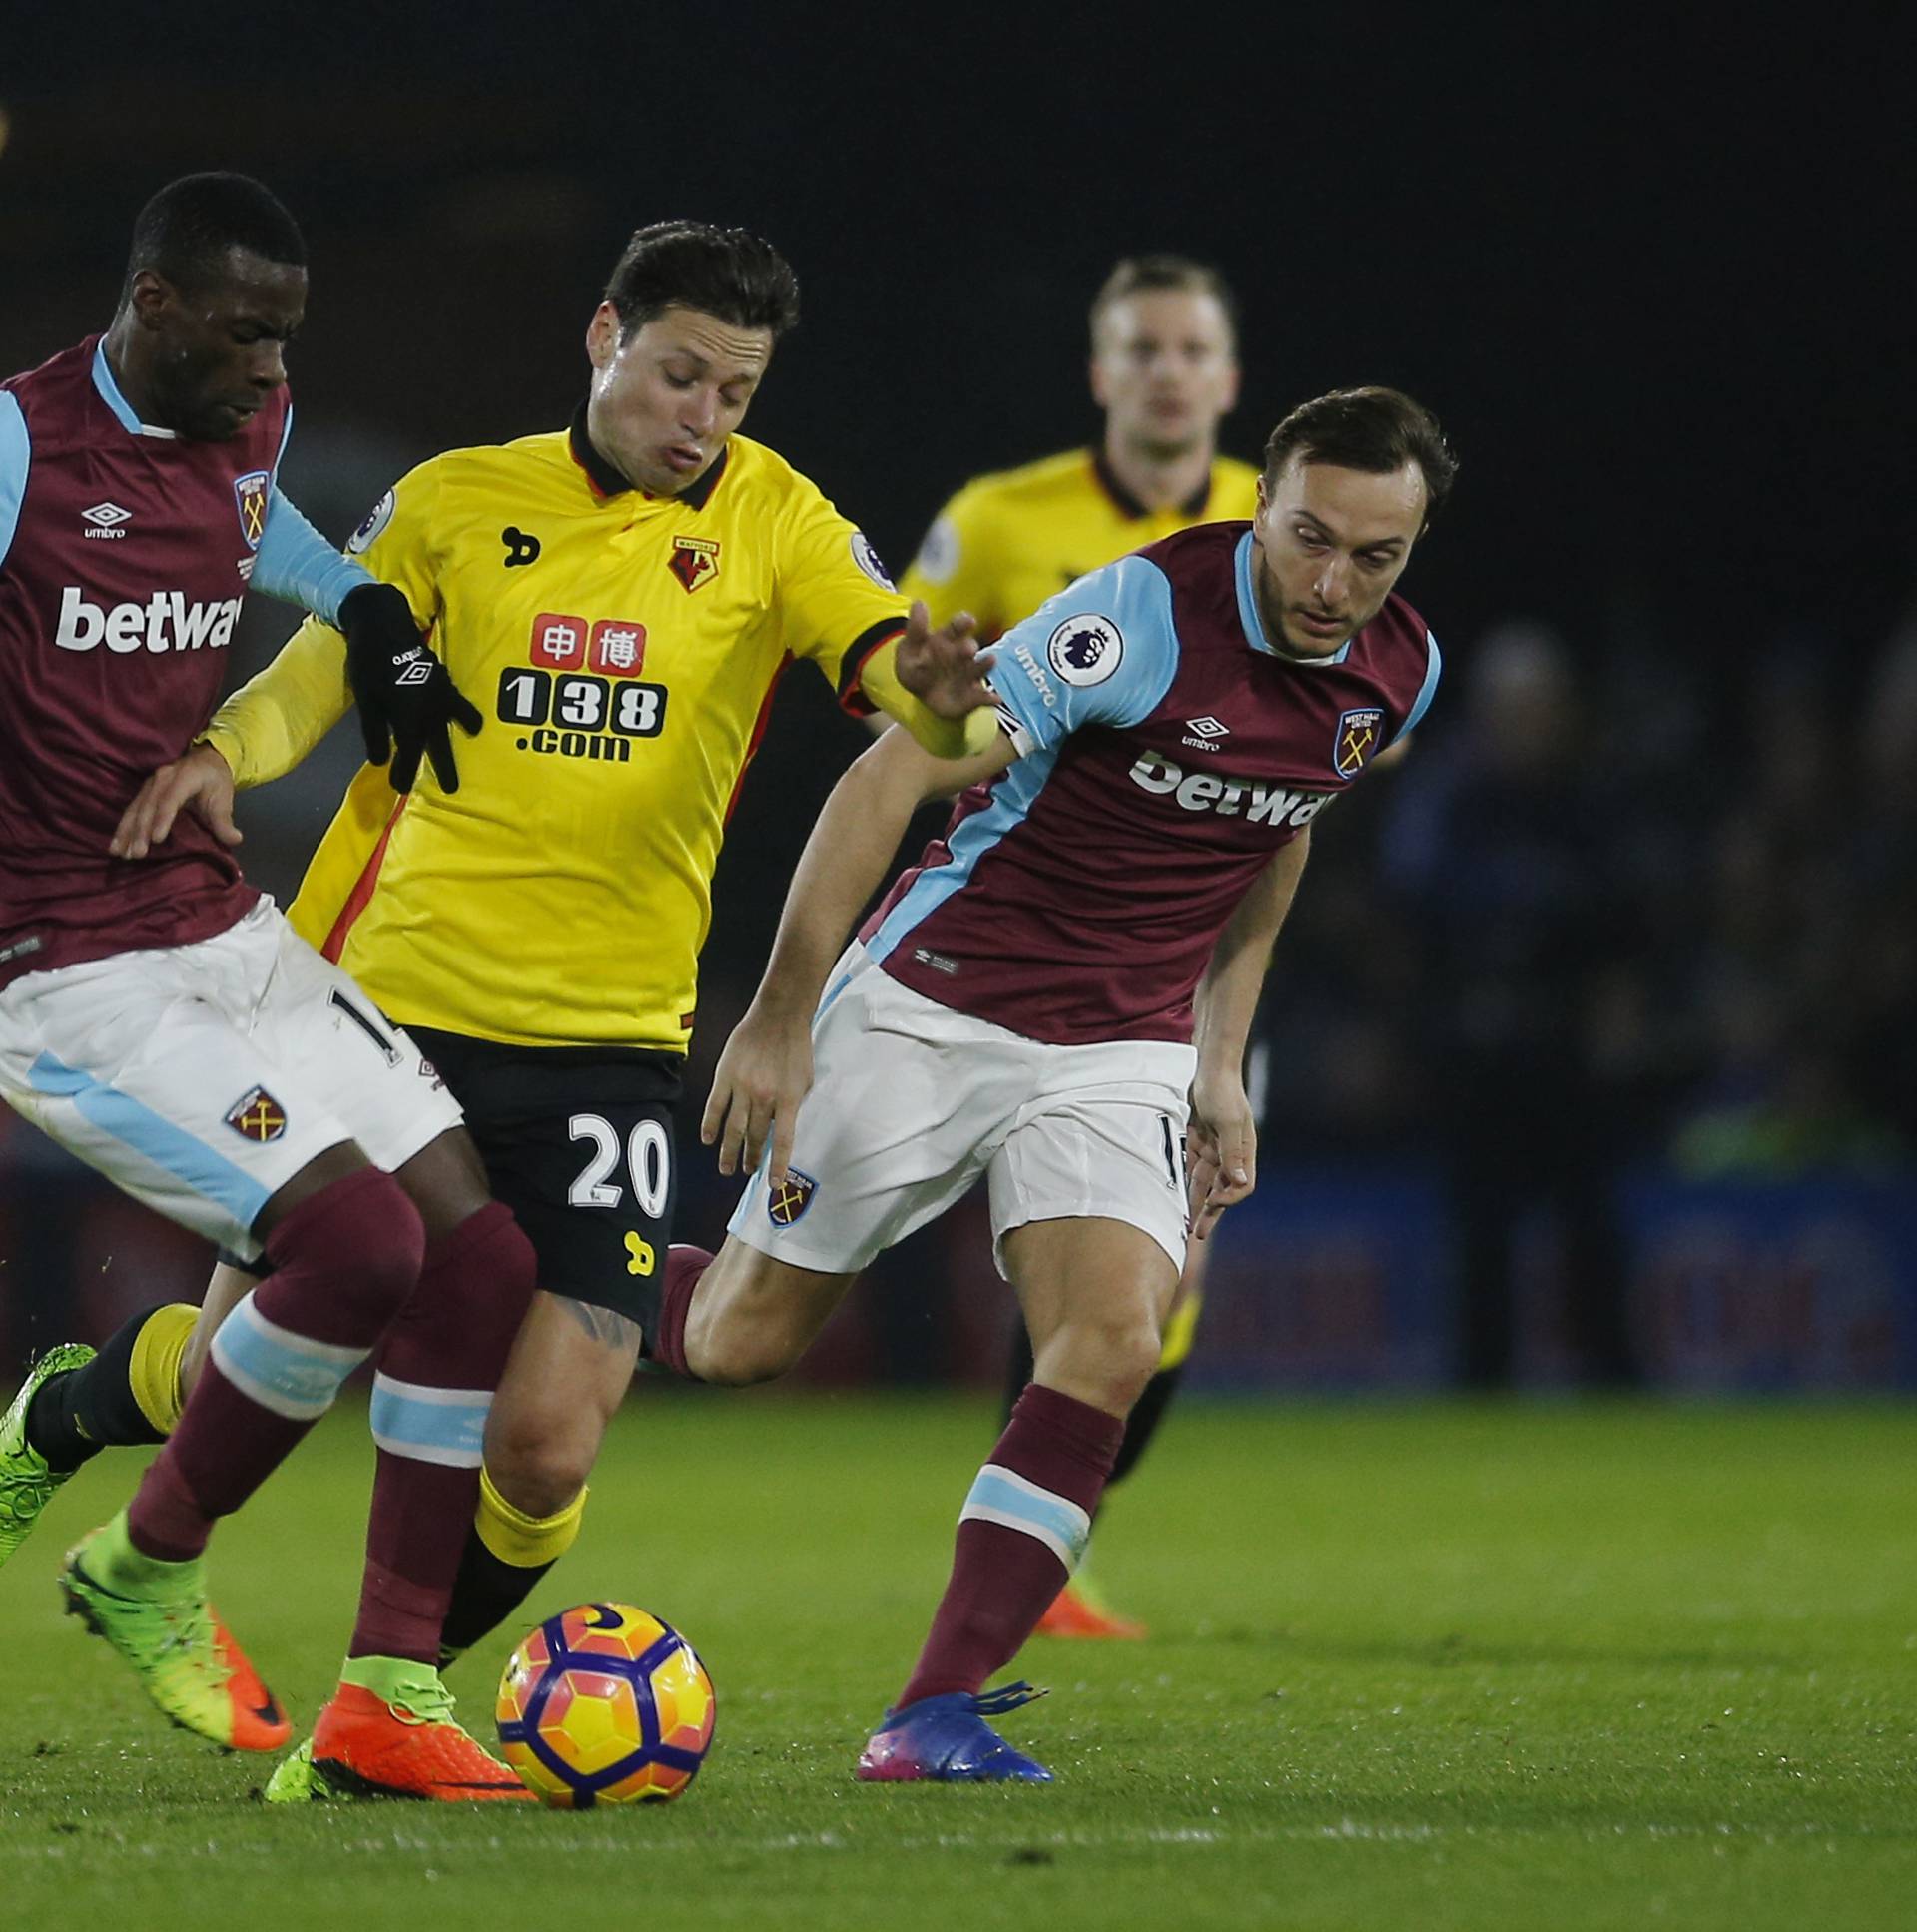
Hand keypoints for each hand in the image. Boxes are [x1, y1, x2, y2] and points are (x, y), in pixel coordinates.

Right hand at [110, 744, 239, 859]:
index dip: (162, 819)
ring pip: (135, 809)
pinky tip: (116, 844)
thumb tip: (235, 839)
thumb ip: (225, 820)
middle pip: (148, 806)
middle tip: (137, 853)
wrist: (205, 758)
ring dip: (126, 831)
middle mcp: (162, 778)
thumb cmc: (215, 780)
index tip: (156, 839)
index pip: (170, 799)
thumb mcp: (224, 797)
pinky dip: (123, 828)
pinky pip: (131, 810)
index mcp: (183, 777)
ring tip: (119, 852)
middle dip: (140, 831)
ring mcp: (150, 784)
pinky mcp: (144, 791)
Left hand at [338, 582, 482, 793]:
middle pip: (439, 746)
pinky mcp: (445, 680)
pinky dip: (462, 710)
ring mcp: (443, 694)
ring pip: (458, 720)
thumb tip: (380, 761)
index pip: (410, 754)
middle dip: (444, 768)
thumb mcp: (366, 701)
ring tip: (472, 735)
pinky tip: (458, 711)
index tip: (400, 788)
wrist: (385, 624)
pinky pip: (458, 702)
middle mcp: (432, 710)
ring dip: (463, 732)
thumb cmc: (370, 663)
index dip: (404, 773)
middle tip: (451, 788)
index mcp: (411, 717)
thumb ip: (375, 733)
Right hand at [700, 999, 814, 1182]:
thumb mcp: (805, 1081)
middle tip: (746, 1171)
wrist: (778, 1016)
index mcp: (787, 1100)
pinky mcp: (725, 1076)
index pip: (781, 1142)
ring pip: (732, 1128)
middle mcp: (763, 1098)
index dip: (777, 1166)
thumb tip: (782, 1129)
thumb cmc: (795, 1047)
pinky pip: (715, 1107)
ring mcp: (742, 1088)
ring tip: (727, 1168)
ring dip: (729, 1151)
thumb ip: (794, 1106)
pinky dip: (710, 1125)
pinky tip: (708, 1140)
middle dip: (750, 1158)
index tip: (773, 1184)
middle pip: (754, 1138)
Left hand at [893, 601, 996, 718]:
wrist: (920, 694)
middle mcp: (962, 655)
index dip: (962, 623)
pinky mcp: (973, 695)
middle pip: (968, 648)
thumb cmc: (916, 666)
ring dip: (985, 665)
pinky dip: (989, 698)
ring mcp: (969, 675)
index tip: (969, 620)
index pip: (956, 627)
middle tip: (969, 648)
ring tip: (991, 661)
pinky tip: (995, 698)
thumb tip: (918, 603)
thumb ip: (915, 630)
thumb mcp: (909, 649)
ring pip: (979, 669)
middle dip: (968, 648)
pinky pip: (983, 697)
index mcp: (947, 639)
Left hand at [1186, 1064, 1256, 1240]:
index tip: (1212, 1204)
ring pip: (1204, 1182)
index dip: (1228, 1198)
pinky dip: (1184, 1182)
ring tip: (1183, 1223)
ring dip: (1194, 1201)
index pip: (1241, 1185)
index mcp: (1244, 1151)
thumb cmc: (1222, 1091)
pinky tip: (1173, 1197)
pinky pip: (1191, 1167)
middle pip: (1221, 1189)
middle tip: (1197, 1234)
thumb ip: (1232, 1154)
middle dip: (1210, 1212)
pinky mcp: (1198, 1140)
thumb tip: (1240, 1183)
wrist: (1207, 1066)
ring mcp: (1214, 1147)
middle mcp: (1230, 1153)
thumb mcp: (1227, 1122)